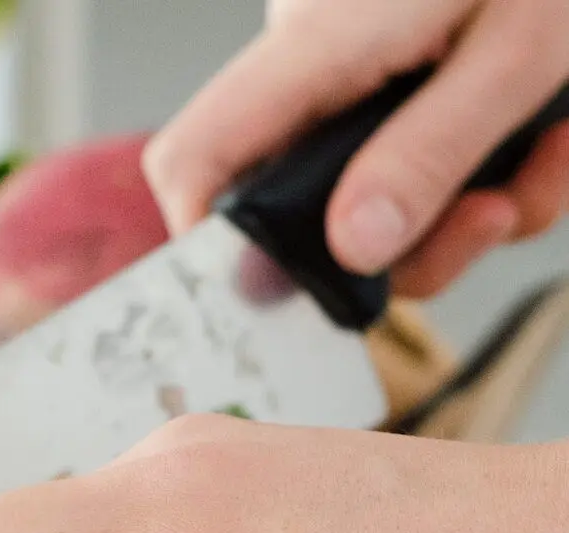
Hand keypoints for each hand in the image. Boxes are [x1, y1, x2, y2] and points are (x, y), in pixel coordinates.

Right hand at [144, 0, 568, 296]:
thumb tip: (353, 250)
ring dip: (466, 211)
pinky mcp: (388, 81)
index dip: (205, 245)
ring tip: (544, 152)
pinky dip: (485, 171)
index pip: (193, 160)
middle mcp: (310, 66)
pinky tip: (541, 134)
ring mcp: (347, 77)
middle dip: (410, 244)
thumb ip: (430, 154)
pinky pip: (411, 166)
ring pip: (367, 205)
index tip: (278, 294)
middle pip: (300, 212)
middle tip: (496, 214)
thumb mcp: (518, 49)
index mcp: (316, 43)